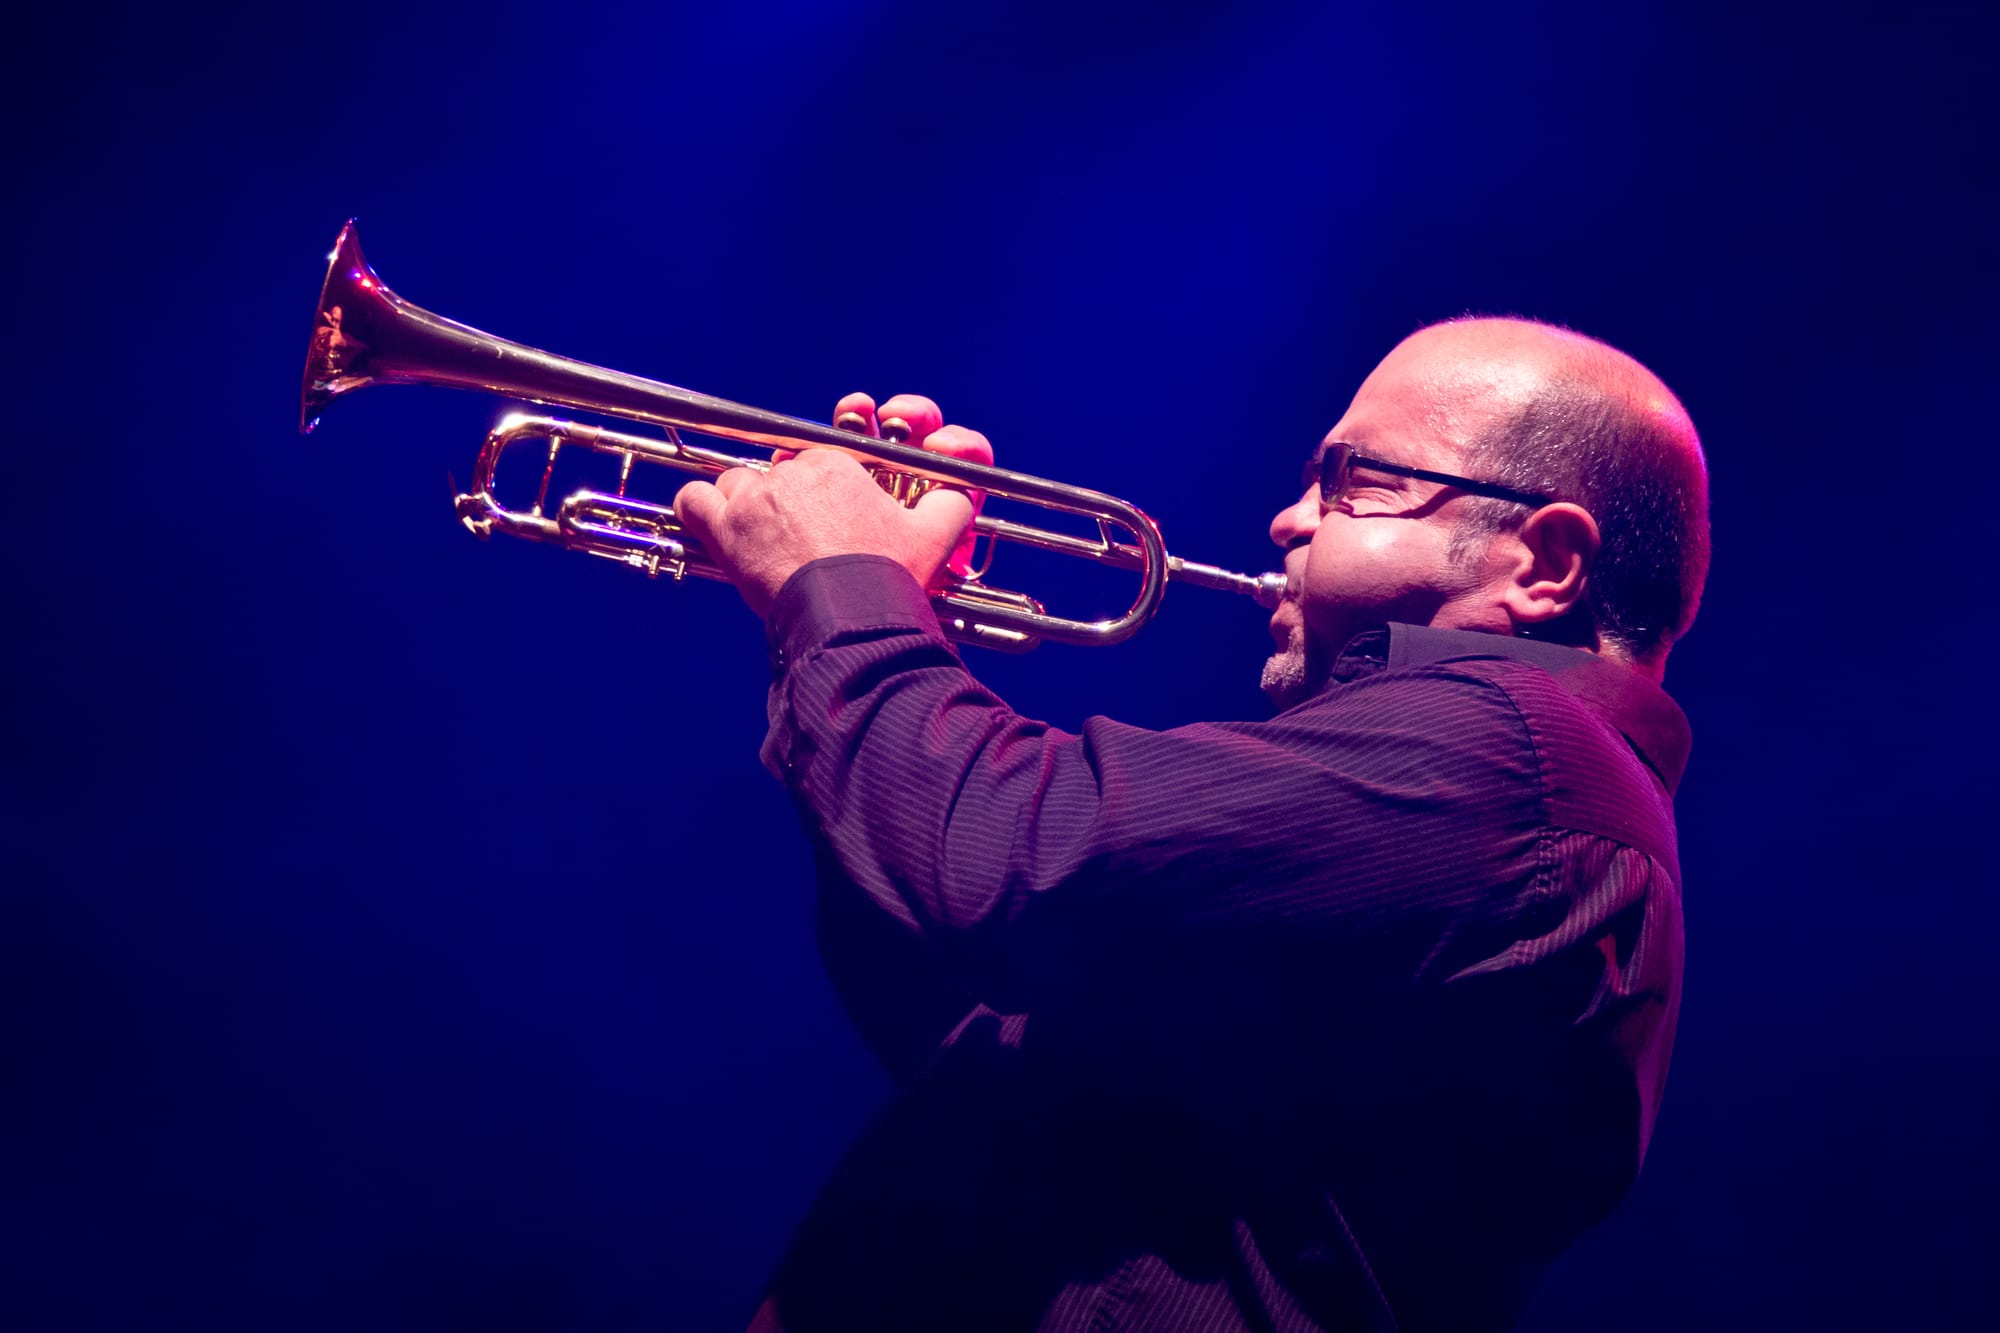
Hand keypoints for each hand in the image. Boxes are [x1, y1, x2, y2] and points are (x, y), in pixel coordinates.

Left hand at [672, 393, 990, 618]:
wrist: (854, 616)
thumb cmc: (892, 576)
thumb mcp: (938, 535)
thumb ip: (953, 502)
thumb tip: (961, 491)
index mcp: (839, 465)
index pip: (817, 462)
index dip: (820, 490)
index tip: (825, 518)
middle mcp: (794, 472)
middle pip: (777, 474)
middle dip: (785, 502)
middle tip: (799, 538)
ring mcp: (756, 498)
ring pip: (737, 484)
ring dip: (745, 507)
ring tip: (761, 539)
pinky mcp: (728, 529)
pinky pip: (694, 500)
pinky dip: (697, 509)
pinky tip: (710, 523)